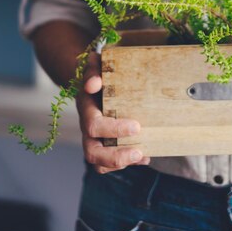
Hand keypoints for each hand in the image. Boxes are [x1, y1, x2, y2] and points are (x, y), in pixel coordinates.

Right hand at [77, 52, 148, 173]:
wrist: (93, 84)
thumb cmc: (100, 74)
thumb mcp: (96, 66)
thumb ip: (94, 71)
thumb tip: (94, 84)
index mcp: (86, 109)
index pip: (94, 125)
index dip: (114, 129)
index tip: (137, 126)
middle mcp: (87, 128)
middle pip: (92, 152)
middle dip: (115, 156)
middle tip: (139, 152)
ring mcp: (94, 140)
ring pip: (98, 163)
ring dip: (120, 163)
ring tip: (143, 156)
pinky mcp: (104, 146)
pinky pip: (109, 164)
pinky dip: (127, 163)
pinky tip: (145, 157)